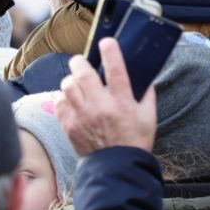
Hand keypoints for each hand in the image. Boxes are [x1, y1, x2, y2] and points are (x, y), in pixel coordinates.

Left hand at [58, 38, 157, 156]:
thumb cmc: (134, 141)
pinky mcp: (70, 126)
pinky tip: (71, 100)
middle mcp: (100, 106)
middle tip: (82, 63)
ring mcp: (82, 116)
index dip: (110, 50)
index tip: (106, 42)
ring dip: (72, 80)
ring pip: (68, 86)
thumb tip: (145, 79)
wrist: (117, 168)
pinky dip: (64, 98)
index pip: (115, 68)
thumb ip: (147, 95)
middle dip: (80, 62)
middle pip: (83, 73)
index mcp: (122, 102)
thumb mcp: (149, 117)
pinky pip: (60, 103)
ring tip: (76, 83)